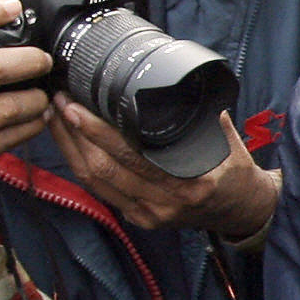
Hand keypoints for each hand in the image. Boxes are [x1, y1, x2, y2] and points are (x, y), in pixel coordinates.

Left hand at [47, 100, 277, 239]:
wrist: (244, 212)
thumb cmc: (236, 173)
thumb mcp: (228, 141)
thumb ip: (203, 116)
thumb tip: (184, 81)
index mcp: (187, 183)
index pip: (130, 156)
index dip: (96, 132)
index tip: (76, 105)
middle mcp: (164, 203)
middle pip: (101, 169)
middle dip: (72, 135)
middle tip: (57, 102)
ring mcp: (149, 214)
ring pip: (94, 181)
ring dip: (69, 149)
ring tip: (54, 117)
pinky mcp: (139, 218)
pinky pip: (100, 191)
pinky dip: (81, 165)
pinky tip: (70, 143)